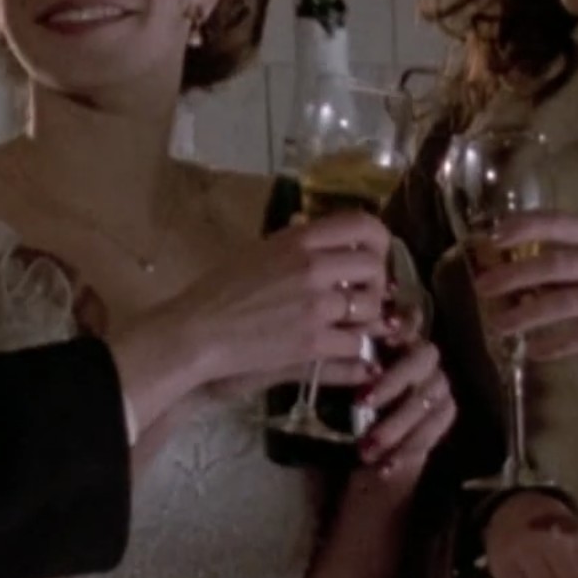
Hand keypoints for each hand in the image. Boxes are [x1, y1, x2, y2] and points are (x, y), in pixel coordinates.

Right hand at [121, 211, 390, 408]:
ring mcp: (315, 306)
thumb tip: (316, 228)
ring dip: (368, 319)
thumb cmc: (218, 291)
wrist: (198, 332)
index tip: (375, 255)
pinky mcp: (312, 343)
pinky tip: (350, 352)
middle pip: (375, 267)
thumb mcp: (258, 251)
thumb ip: (294, 243)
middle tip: (364, 296)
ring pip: (371, 308)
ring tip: (353, 325)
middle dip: (376, 284)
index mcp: (299, 239)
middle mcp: (313, 267)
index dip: (379, 240)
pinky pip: (357, 345)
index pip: (362, 224)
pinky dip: (359, 351)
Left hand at [351, 336, 454, 483]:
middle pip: (422, 358)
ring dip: (395, 424)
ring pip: (426, 399)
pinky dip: (406, 448)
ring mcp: (439, 384)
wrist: (368, 451)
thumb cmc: (349, 405)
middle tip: (360, 402)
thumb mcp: (340, 382)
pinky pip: (433, 429)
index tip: (381, 340)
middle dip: (391, 381)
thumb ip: (347, 361)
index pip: (409, 320)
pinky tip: (384, 465)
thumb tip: (338, 342)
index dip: (400, 327)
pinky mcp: (446, 412)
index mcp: (398, 339)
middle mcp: (425, 357)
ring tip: (366, 448)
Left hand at [468, 213, 577, 367]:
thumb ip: (561, 261)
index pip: (563, 223)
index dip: (527, 227)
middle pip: (561, 263)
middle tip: (483, 287)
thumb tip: (503, 266)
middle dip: (517, 275)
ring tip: (500, 325)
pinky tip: (535, 351)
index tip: (493, 237)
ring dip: (531, 313)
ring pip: (572, 302)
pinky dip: (560, 343)